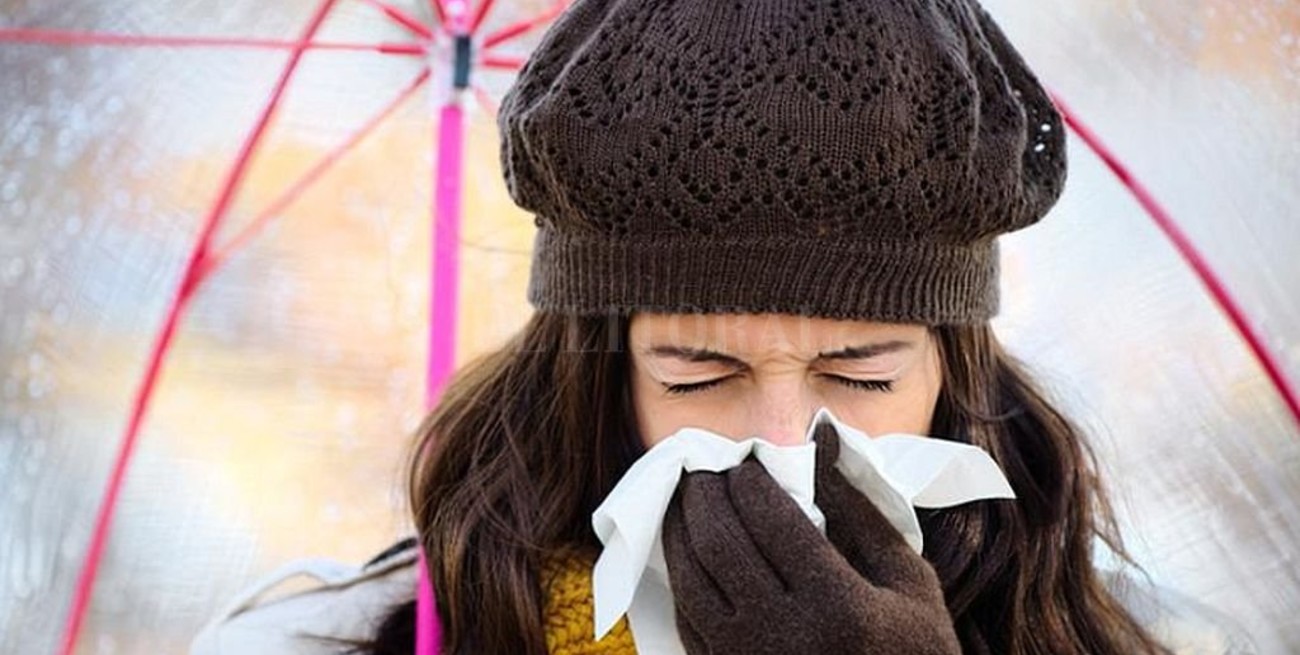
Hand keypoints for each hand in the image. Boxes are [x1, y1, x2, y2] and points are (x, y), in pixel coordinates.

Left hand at [661, 455, 960, 654]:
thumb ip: (859, 509)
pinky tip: (689, 549)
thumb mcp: (908, 581)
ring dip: (680, 529)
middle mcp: (786, 638)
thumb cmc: (916, 650)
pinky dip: (681, 575)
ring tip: (688, 497)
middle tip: (706, 467)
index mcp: (840, 606)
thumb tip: (823, 437)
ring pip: (690, 580)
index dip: (749, 480)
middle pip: (720, 544)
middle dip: (705, 494)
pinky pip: (687, 619)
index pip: (771, 519)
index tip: (747, 460)